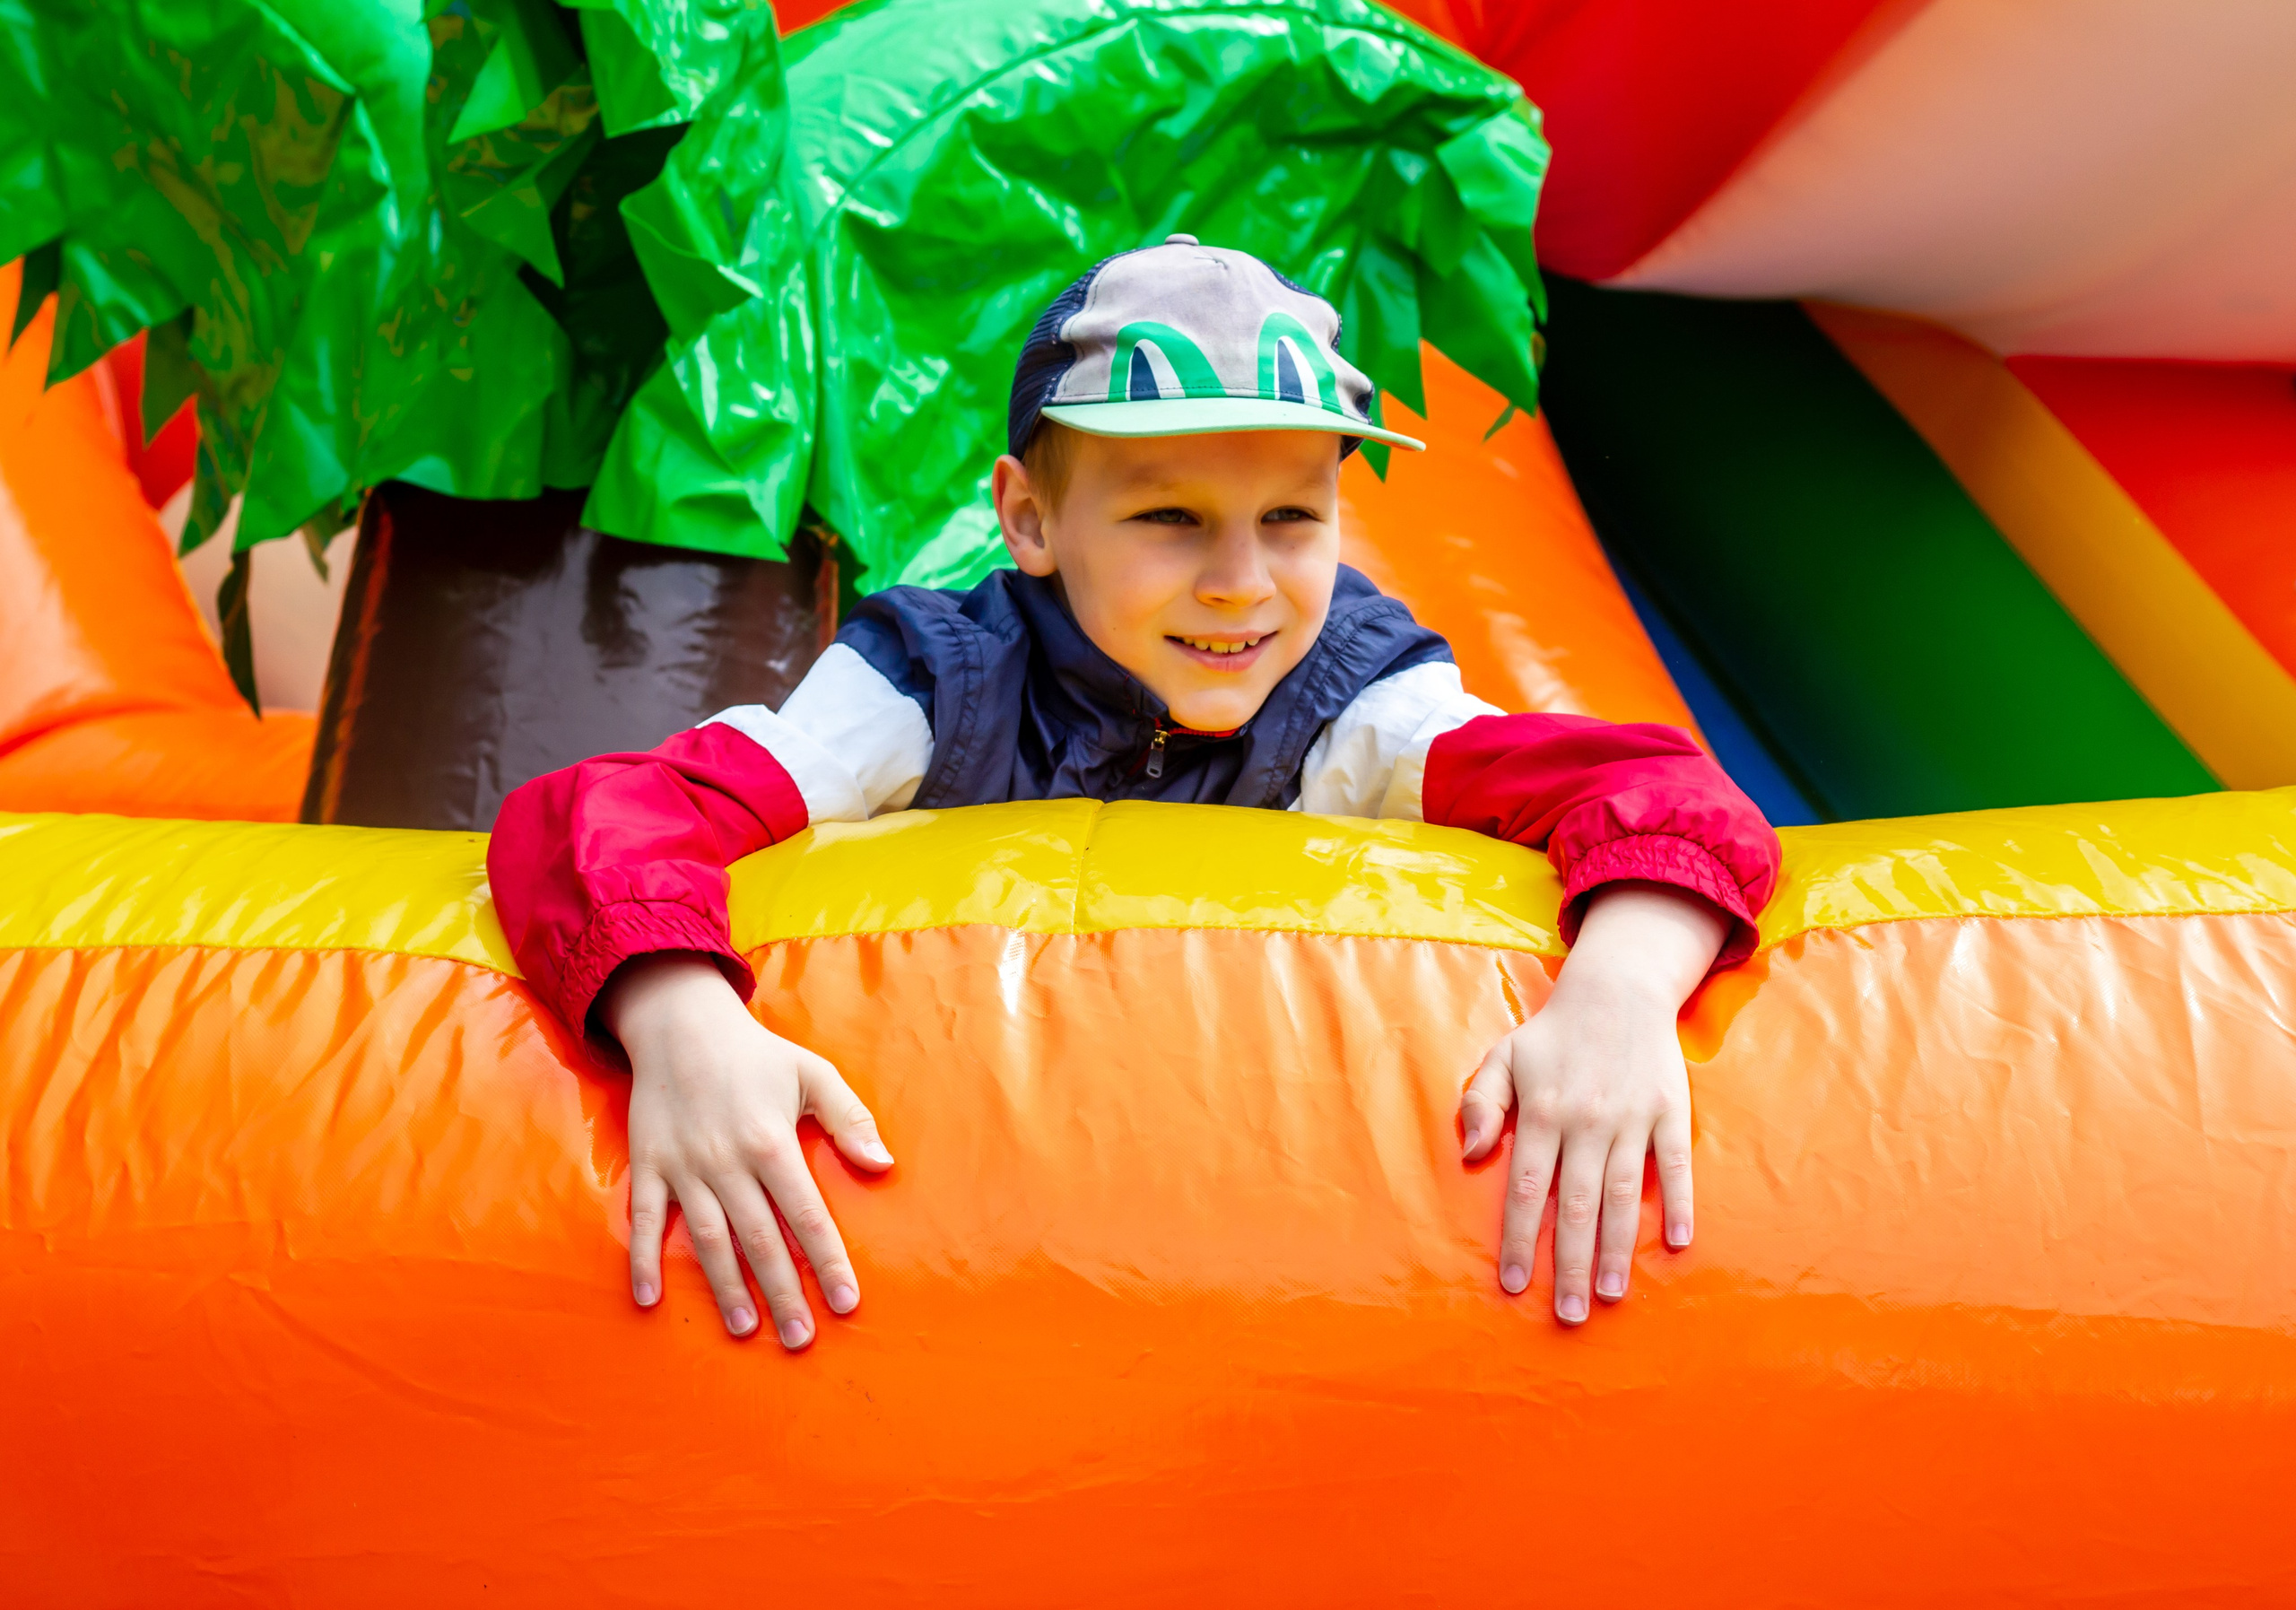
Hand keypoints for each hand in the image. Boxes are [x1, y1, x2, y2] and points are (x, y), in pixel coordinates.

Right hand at [602, 953, 893, 1345]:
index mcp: (771, 1143)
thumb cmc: (756, 1054)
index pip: (805, 1215)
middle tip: (801, 1338)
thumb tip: (883, 1164)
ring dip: (726, 1289)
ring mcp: (684, 1168)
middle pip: (759, 1240)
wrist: (680, 1024)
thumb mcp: (812, 1073)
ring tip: (747, 1330)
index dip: (827, 1261)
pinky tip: (649, 1301)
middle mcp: (727, 1163)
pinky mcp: (649, 1166)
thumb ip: (849, 1119)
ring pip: (707, 1240)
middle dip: (783, 1293)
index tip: (846, 1303)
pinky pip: (644, 1221)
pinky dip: (642, 1261)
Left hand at [1459, 883, 1729, 1323]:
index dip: (1520, 1240)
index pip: (1527, 1189)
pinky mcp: (1669, 1112)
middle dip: (1570, 1263)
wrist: (1617, 992)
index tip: (1514, 1285)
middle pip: (1575, 1204)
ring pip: (1622, 1193)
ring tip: (1612, 1294)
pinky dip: (1677, 1203)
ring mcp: (1630, 1118)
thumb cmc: (1551, 1036)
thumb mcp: (1502, 1058)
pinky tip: (1676, 1243)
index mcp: (1542, 1112)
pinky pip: (1675, 1165)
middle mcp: (1585, 1121)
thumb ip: (1479, 1105)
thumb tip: (1470, 1155)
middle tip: (1569, 1314)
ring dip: (1618, 1247)